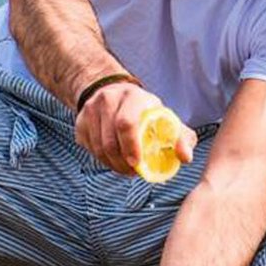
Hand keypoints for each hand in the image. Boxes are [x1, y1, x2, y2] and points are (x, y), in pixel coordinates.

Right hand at [74, 81, 196, 178]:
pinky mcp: (80, 121)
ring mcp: (90, 110)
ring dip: (112, 164)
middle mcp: (108, 100)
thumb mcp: (166, 119)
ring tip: (125, 167)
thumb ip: (181, 138)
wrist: (115, 94)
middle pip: (110, 141)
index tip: (136, 164)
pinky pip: (89, 148)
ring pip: (98, 148)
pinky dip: (102, 159)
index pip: (126, 123)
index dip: (130, 147)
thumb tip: (185, 157)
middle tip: (132, 171)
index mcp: (133, 97)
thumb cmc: (146, 111)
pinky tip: (113, 158)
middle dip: (122, 163)